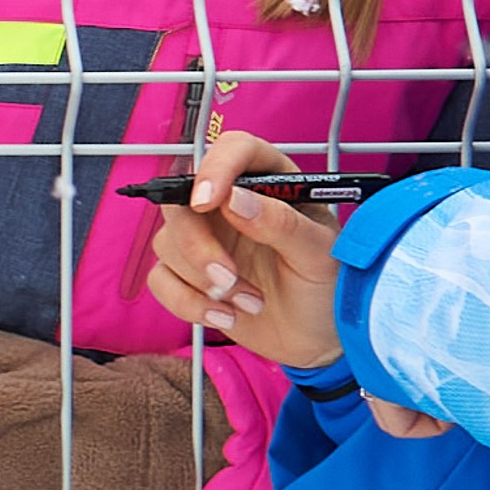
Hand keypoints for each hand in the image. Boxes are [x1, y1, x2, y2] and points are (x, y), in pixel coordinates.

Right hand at [146, 131, 344, 370]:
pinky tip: (227, 317)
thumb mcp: (319, 253)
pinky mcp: (189, 275)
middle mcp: (230, 203)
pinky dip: (190, 303)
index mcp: (269, 180)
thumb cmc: (327, 286)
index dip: (215, 167)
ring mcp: (207, 238)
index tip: (207, 201)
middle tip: (228, 278)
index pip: (233, 150)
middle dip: (197, 244)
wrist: (319, 339)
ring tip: (250, 302)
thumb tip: (235, 199)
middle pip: (182, 199)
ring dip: (204, 282)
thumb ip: (281, 223)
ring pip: (168, 242)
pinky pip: (161, 280)